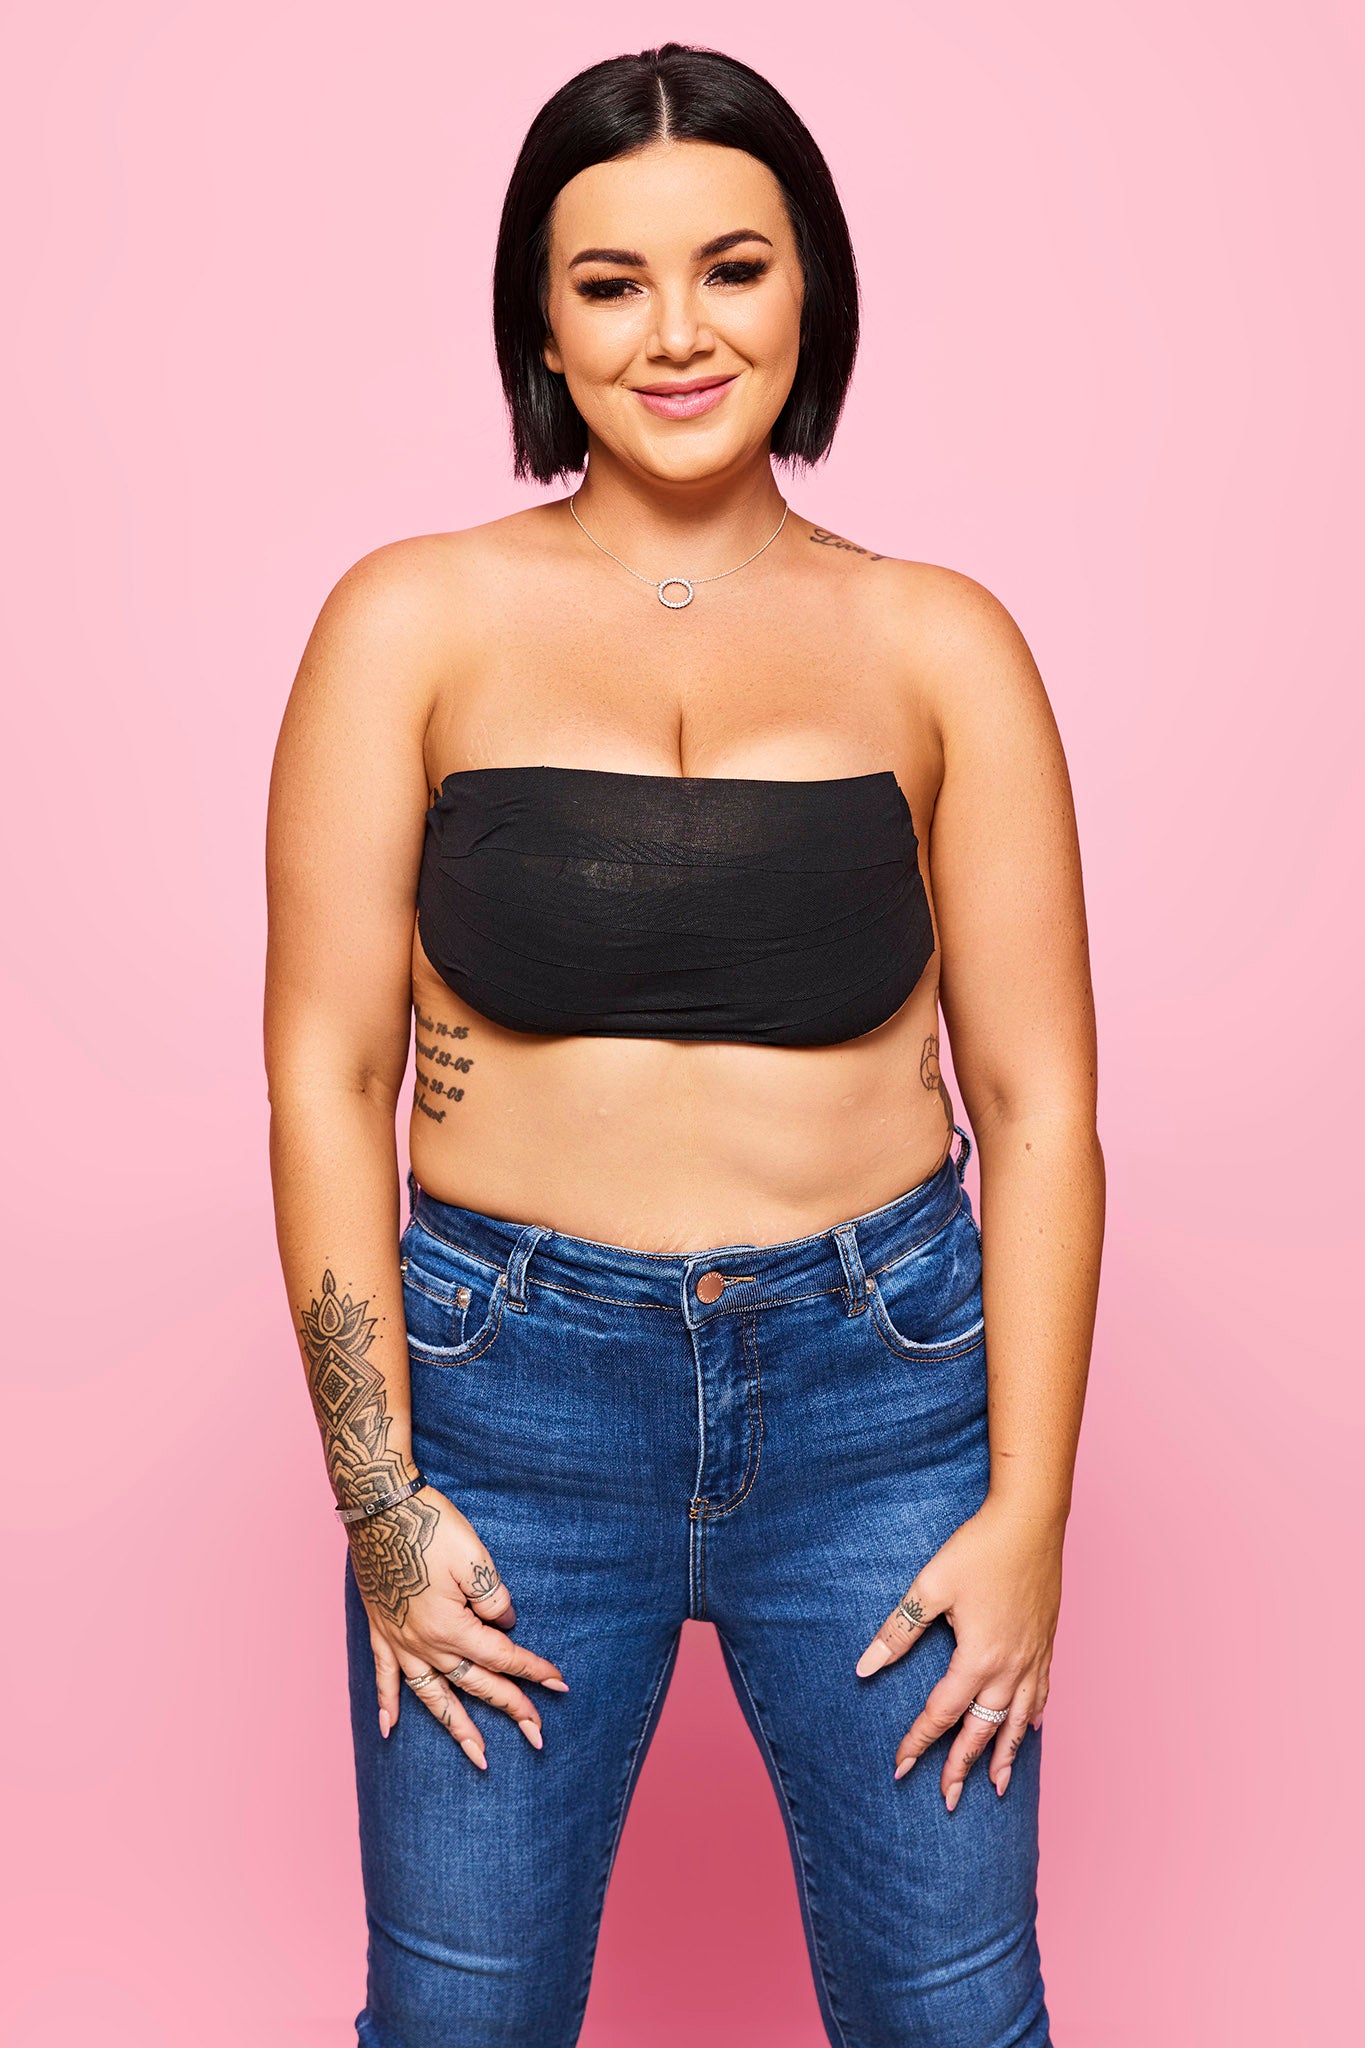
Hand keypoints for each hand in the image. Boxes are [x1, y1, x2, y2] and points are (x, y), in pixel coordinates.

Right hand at [351, 1484, 568, 1770]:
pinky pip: (383, 1678)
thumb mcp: (475, 1558)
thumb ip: (494, 1598)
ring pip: (434, 1697)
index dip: (533, 1670)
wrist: (380, 1507)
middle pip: (476, 1686)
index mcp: (453, 1628)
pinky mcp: (381, 1632)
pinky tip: (390, 1730)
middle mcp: (426, 1645)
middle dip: (510, 1710)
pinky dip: (386, 1705)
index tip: (559, 1684)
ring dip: (458, 1729)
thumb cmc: (430, 1527)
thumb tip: (504, 1625)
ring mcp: (400, 1643)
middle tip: (539, 1736)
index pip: (503, 1656)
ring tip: (480, 1757)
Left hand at [854, 1495, 1061, 1806]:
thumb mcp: (930, 1586)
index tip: (899, 1768)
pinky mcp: (1047, 1644)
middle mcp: (1010, 1668)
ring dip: (1004, 1757)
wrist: (1031, 1520)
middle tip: (949, 1800)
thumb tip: (864, 1667)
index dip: (918, 1743)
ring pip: (1017, 1723)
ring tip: (995, 1788)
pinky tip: (1029, 1731)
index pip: (941, 1714)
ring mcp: (1034, 1659)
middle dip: (962, 1767)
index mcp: (978, 1658)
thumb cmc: (979, 1549)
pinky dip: (1031, 1721)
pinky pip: (1041, 1697)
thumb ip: (898, 1631)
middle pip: (982, 1731)